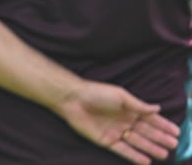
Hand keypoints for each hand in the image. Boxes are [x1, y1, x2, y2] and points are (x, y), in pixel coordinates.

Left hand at [56, 80, 179, 164]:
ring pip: (137, 142)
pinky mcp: (106, 141)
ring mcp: (116, 132)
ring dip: (150, 148)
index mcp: (129, 109)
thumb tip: (158, 108)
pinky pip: (123, 150)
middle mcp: (124, 121)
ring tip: (164, 155)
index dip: (163, 125)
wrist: (74, 99)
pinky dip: (134, 156)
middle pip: (146, 132)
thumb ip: (139, 105)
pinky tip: (146, 161)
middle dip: (160, 138)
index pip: (150, 119)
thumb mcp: (121, 96)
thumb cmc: (97, 93)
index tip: (177, 132)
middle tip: (174, 145)